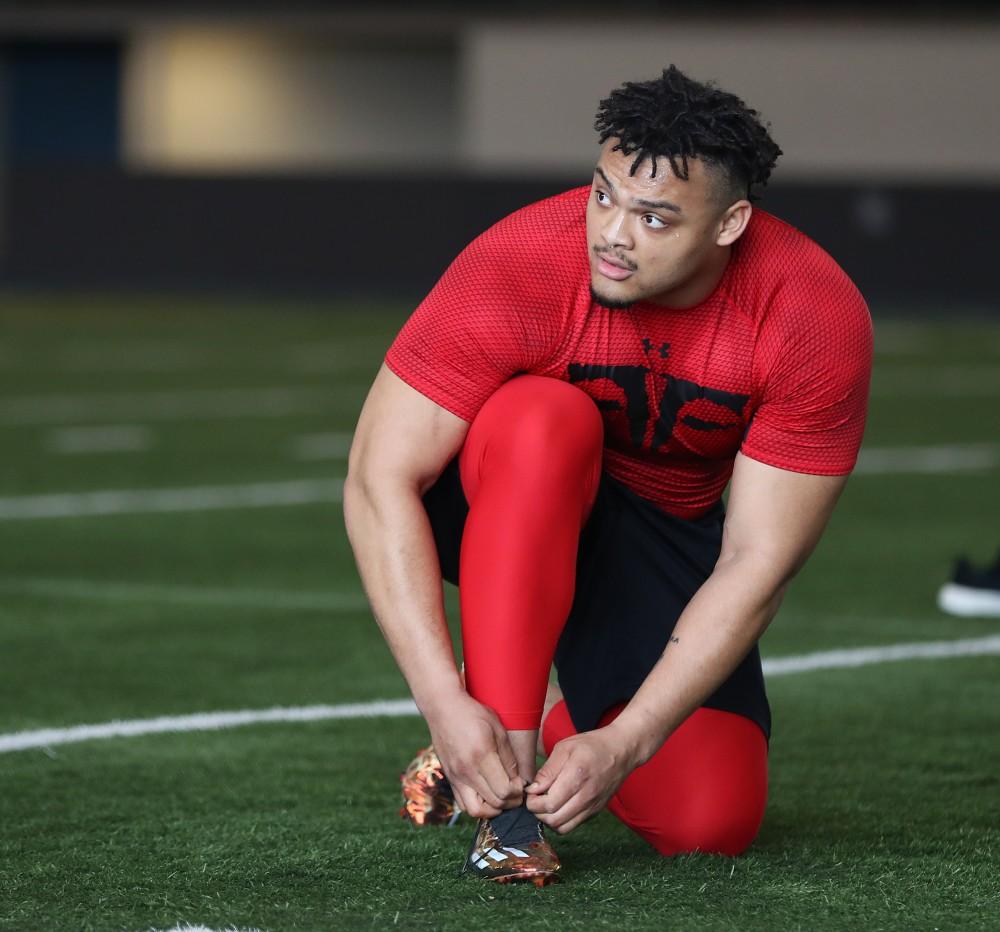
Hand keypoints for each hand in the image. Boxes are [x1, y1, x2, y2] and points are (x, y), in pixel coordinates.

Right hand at [425, 691, 522, 818]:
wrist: (443, 708)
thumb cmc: (473, 714)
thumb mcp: (498, 729)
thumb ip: (508, 758)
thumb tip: (518, 782)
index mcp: (481, 755)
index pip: (504, 790)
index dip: (517, 792)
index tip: (521, 783)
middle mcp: (466, 770)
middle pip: (494, 803)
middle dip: (510, 802)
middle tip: (516, 792)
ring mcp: (456, 777)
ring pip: (476, 811)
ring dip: (493, 809)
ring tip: (501, 796)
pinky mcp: (450, 779)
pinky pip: (463, 804)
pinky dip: (478, 806)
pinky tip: (486, 794)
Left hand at [524, 725, 635, 833]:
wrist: (621, 750)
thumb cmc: (591, 745)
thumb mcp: (565, 748)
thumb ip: (548, 770)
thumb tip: (533, 790)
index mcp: (577, 776)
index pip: (549, 804)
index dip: (533, 802)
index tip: (530, 792)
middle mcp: (586, 795)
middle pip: (554, 819)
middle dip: (538, 812)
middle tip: (536, 798)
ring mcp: (593, 806)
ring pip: (563, 827)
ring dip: (549, 819)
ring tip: (546, 803)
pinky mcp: (596, 811)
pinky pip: (573, 825)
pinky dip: (561, 821)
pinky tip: (558, 806)